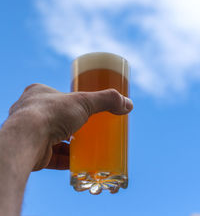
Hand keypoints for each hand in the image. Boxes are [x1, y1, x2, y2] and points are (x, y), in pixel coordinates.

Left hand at [7, 83, 132, 170]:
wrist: (27, 140)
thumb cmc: (52, 113)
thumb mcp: (84, 101)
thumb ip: (106, 100)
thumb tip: (129, 104)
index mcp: (38, 93)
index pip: (57, 96)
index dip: (71, 101)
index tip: (84, 107)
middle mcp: (29, 111)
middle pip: (56, 117)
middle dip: (72, 124)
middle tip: (88, 127)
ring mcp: (29, 132)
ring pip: (53, 137)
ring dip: (69, 143)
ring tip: (86, 145)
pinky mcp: (32, 152)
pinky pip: (51, 155)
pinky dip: (65, 159)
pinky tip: (78, 161)